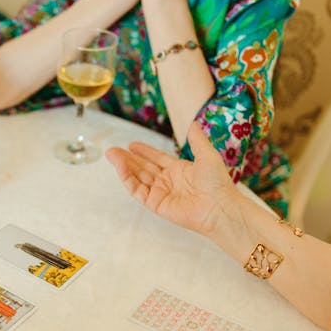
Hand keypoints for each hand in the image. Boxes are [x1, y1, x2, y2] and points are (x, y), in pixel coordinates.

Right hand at [105, 123, 239, 236]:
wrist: (219, 207)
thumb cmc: (217, 183)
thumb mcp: (207, 154)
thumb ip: (196, 139)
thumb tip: (192, 123)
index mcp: (179, 171)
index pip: (157, 159)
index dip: (144, 152)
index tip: (132, 145)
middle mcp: (168, 181)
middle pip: (143, 168)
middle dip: (127, 159)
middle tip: (112, 150)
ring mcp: (160, 193)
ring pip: (137, 178)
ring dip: (123, 167)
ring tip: (112, 155)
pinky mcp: (155, 203)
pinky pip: (137, 189)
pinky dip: (127, 178)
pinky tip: (120, 167)